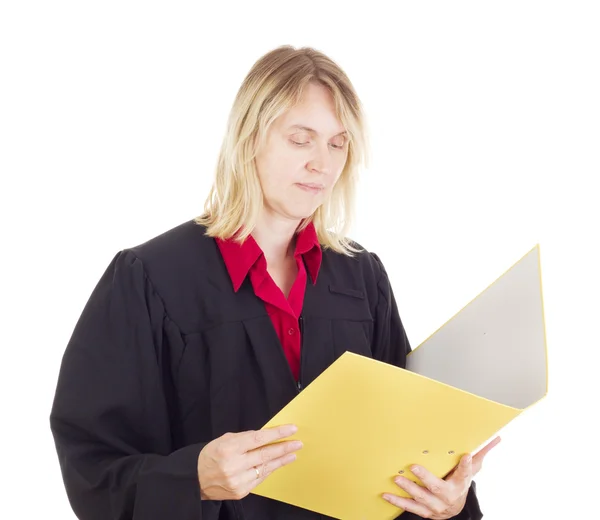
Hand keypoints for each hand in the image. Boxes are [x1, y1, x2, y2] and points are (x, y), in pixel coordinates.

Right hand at [197, 424, 301, 500]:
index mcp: (229, 448)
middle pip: (265, 454)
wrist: (195, 478)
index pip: (258, 439)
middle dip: (284, 448)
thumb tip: (266, 436)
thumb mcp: (225, 439)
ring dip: (281, 461)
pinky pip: (260, 479)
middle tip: (297, 443)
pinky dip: (269, 470)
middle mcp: (234, 465)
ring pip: (265, 468)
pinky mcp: (240, 491)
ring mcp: (238, 480)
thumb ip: (245, 438)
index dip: (277, 434)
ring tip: (292, 454)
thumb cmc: (211, 455)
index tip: (291, 429)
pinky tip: (277, 464)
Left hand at [383, 436, 500, 518]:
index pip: (466, 474)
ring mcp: (436, 506)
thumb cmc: (460, 482)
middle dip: (425, 478)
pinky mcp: (425, 511)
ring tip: (397, 479)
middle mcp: (448, 496)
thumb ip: (480, 454)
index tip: (466, 456)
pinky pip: (411, 507)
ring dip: (408, 489)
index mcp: (460, 483)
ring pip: (421, 498)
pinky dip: (398, 501)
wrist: (455, 507)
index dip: (467, 466)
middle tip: (413, 466)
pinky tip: (386, 494)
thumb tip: (496, 437)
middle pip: (437, 487)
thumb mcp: (472, 469)